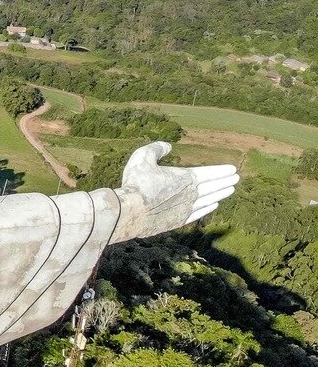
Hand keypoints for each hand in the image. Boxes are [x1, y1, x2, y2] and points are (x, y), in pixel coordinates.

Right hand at [116, 141, 237, 239]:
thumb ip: (156, 149)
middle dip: (225, 182)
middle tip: (236, 179)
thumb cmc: (135, 183)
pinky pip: (199, 213)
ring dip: (220, 194)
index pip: (208, 173)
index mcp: (184, 177)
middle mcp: (190, 193)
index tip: (233, 169)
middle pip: (212, 187)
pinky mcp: (178, 220)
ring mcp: (186, 208)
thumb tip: (168, 146)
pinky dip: (208, 208)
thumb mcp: (142, 157)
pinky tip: (213, 206)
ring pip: (209, 200)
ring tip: (230, 191)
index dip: (221, 171)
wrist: (129, 212)